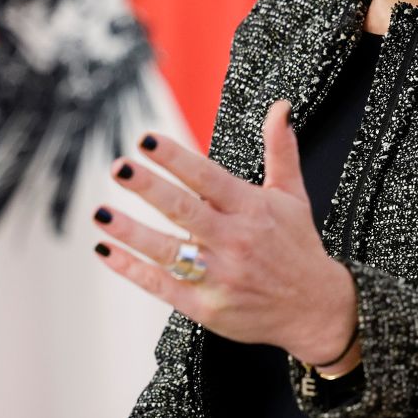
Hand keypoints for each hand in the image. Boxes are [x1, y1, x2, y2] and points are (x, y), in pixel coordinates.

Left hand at [92, 101, 357, 362]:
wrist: (317, 310)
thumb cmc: (298, 248)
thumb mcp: (293, 196)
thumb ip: (280, 150)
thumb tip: (280, 107)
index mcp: (252, 210)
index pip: (208, 178)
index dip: (176, 158)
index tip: (146, 140)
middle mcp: (235, 241)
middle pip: (184, 211)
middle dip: (149, 188)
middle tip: (118, 167)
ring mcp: (219, 277)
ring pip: (167, 251)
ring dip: (131, 232)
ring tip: (100, 213)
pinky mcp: (206, 307)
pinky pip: (161, 286)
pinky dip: (132, 269)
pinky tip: (106, 251)